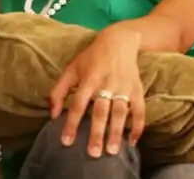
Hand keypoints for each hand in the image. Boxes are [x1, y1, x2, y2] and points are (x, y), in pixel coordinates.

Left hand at [49, 24, 146, 157]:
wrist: (120, 41)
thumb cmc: (91, 57)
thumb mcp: (71, 69)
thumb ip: (59, 91)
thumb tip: (53, 115)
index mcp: (89, 79)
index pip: (79, 104)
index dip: (72, 123)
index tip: (67, 141)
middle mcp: (107, 84)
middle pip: (102, 111)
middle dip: (98, 133)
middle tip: (93, 153)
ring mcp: (124, 86)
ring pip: (121, 112)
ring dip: (117, 132)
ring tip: (112, 150)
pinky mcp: (136, 88)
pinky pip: (140, 109)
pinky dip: (138, 125)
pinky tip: (133, 140)